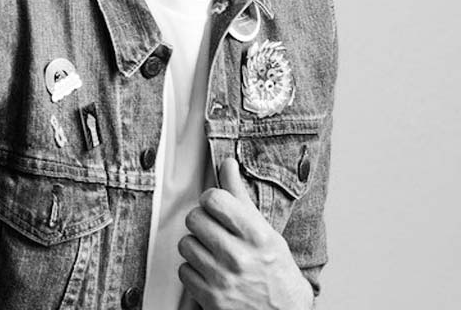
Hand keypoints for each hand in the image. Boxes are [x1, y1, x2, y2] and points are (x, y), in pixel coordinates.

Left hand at [175, 158, 314, 309]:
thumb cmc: (277, 273)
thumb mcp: (267, 232)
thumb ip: (241, 198)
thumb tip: (227, 165)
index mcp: (257, 235)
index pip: (214, 199)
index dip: (210, 199)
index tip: (214, 205)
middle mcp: (238, 256)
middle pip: (195, 219)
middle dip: (201, 221)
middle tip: (213, 229)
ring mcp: (222, 279)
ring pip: (185, 244)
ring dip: (195, 246)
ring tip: (212, 251)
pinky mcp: (209, 298)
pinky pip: (183, 270)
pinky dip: (192, 270)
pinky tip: (209, 270)